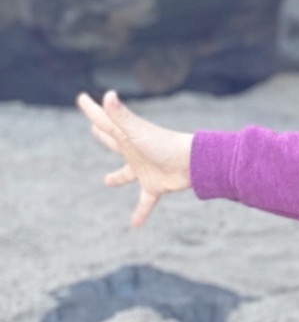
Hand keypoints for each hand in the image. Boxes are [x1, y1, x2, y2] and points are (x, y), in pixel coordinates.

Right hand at [76, 90, 193, 227]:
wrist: (192, 163)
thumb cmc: (165, 144)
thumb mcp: (138, 132)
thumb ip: (121, 116)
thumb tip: (108, 96)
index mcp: (128, 138)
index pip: (105, 122)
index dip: (93, 110)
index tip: (83, 99)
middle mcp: (135, 152)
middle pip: (114, 141)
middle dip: (104, 134)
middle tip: (95, 128)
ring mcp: (144, 169)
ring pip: (126, 173)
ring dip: (117, 177)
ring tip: (107, 181)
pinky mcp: (154, 186)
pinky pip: (145, 202)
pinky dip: (140, 213)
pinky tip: (134, 226)